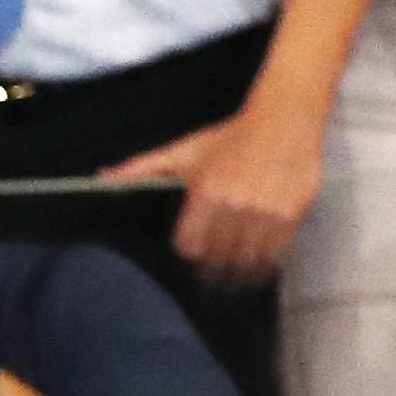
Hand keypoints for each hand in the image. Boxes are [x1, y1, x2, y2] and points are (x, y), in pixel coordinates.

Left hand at [102, 97, 327, 286]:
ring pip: (245, 259)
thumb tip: (102, 177)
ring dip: (237, 272)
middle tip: (211, 276)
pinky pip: (274, 252)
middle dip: (212, 268)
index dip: (189, 251)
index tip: (193, 251)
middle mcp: (234, 203)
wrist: (284, 118)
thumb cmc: (229, 136)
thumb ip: (141, 168)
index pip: (188, 245)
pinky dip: (264, 264)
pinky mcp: (292, 212)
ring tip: (233, 278)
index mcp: (204, 192)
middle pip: (216, 257)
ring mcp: (265, 210)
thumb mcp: (183, 151)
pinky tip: (258, 266)